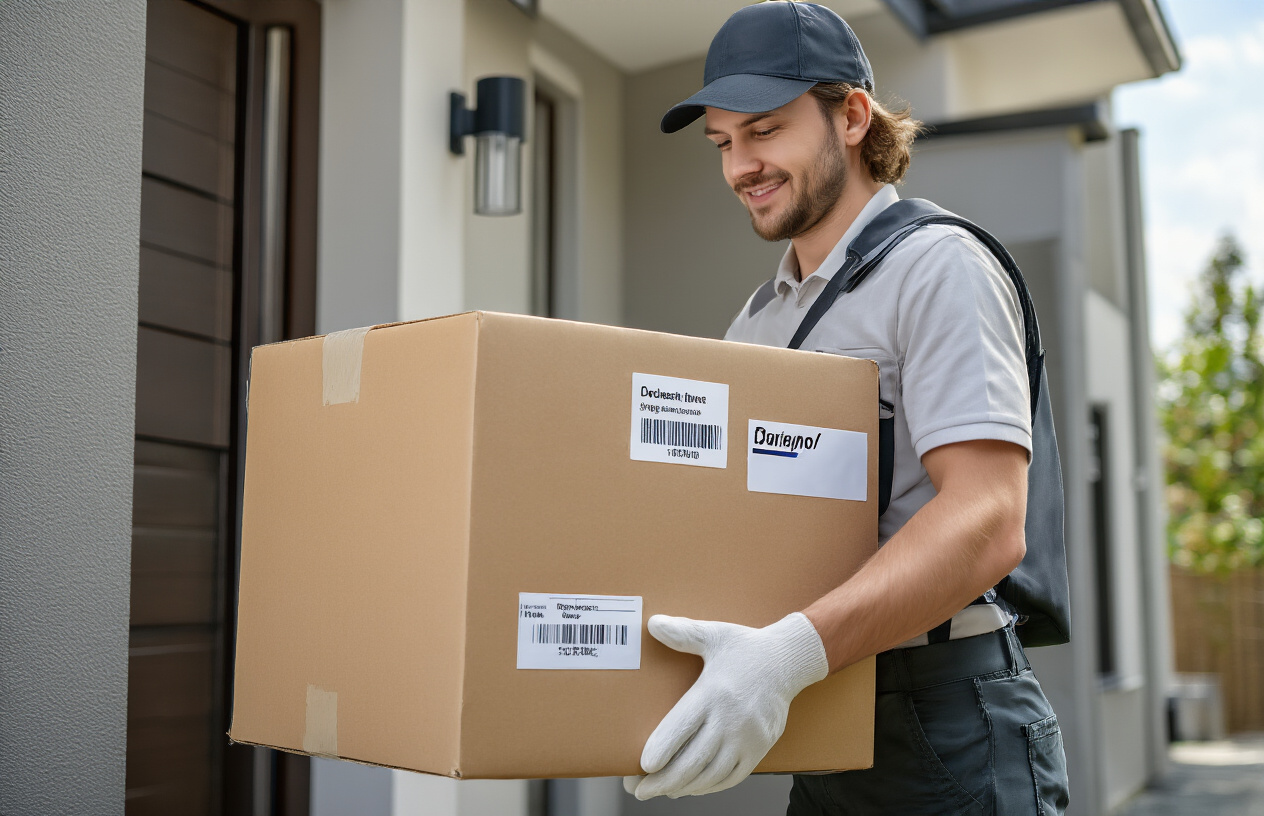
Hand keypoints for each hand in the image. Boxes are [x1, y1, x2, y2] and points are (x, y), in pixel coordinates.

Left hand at [622, 612, 828, 799]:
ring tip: (661, 791)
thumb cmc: (747, 648)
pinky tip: (693, 788)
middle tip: (639, 789)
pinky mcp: (759, 748)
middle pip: (692, 761)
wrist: (789, 661)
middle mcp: (730, 719)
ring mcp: (747, 738)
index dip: (662, 750)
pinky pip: (732, 777)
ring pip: (711, 775)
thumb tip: (652, 624)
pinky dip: (710, 787)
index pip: (682, 728)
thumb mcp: (714, 635)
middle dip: (662, 780)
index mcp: (713, 693)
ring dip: (683, 787)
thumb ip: (683, 633)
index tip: (643, 765)